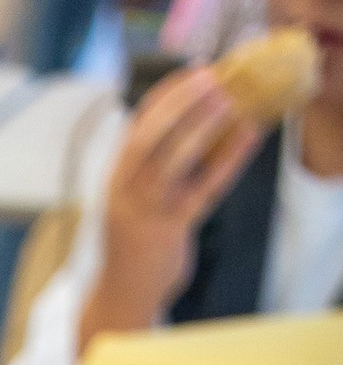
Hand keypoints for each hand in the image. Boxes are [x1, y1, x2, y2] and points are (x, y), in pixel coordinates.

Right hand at [86, 68, 262, 339]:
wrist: (123, 295)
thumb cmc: (134, 244)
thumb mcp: (134, 199)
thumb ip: (153, 168)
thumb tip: (193, 127)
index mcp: (116, 177)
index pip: (138, 124)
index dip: (165, 94)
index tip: (192, 69)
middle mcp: (125, 190)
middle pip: (149, 136)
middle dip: (180, 102)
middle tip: (211, 76)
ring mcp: (145, 211)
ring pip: (171, 160)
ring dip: (200, 126)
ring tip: (228, 101)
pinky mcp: (169, 231)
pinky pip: (203, 190)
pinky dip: (227, 161)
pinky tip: (247, 138)